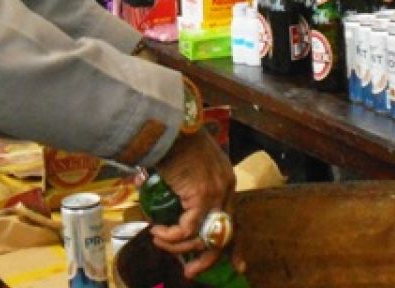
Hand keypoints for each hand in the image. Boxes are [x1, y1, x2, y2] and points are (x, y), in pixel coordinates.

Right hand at [149, 130, 236, 278]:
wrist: (167, 122)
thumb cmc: (170, 138)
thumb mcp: (183, 165)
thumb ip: (179, 187)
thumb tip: (158, 207)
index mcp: (224, 179)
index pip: (233, 217)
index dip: (234, 244)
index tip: (236, 264)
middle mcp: (226, 188)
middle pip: (226, 234)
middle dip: (209, 259)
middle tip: (192, 273)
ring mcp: (216, 192)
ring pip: (204, 236)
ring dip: (179, 246)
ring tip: (159, 240)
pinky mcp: (202, 196)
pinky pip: (188, 229)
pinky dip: (172, 236)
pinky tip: (157, 232)